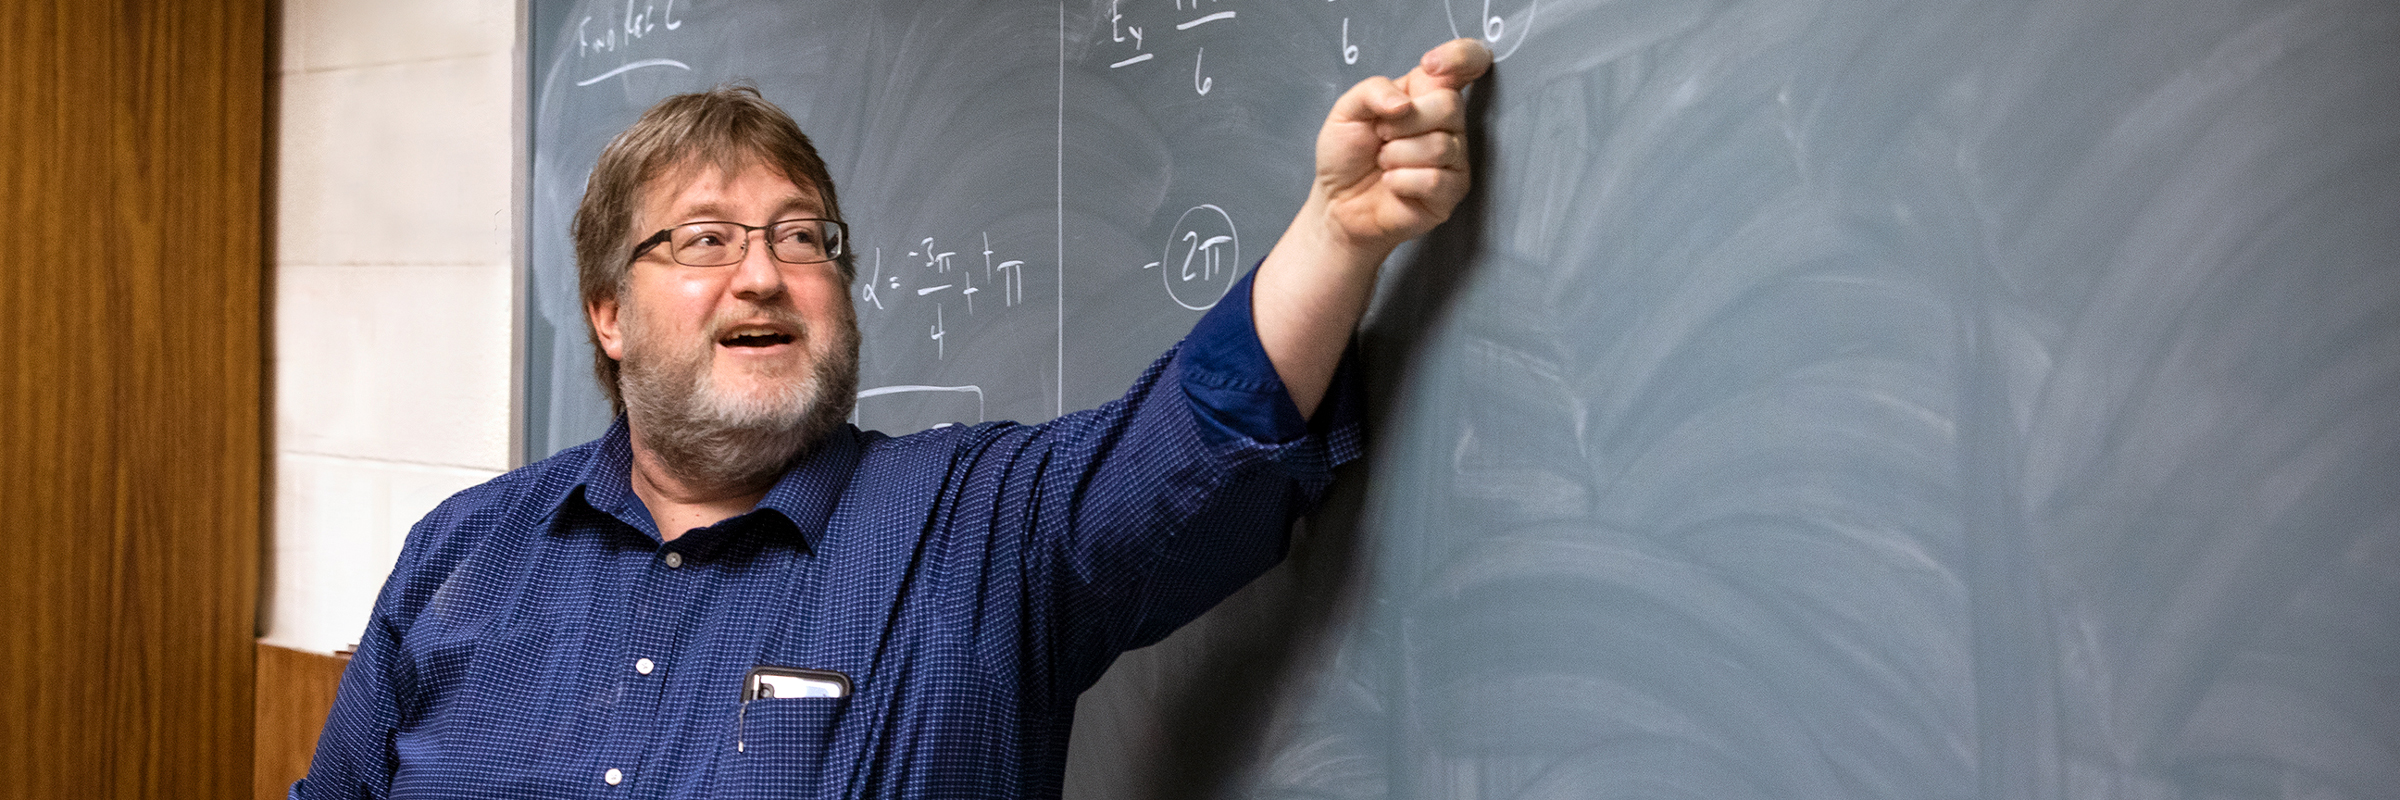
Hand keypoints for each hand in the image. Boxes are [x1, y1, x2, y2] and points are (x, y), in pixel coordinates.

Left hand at [1309, 38, 1492, 256]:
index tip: (1430, 64)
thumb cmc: (1346, 156)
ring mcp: (1454, 158)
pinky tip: (1392, 184)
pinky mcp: (1452, 190)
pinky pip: (1435, 179)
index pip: (1465, 62)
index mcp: (1426, 93)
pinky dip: (1401, 181)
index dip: (1459, 56)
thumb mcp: (1346, 111)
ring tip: (1384, 163)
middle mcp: (1447, 123)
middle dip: (1404, 123)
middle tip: (1381, 135)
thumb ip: (1373, 91)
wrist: (1337, 203)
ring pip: (1439, 145)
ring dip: (1396, 156)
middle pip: (1449, 105)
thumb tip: (1404, 104)